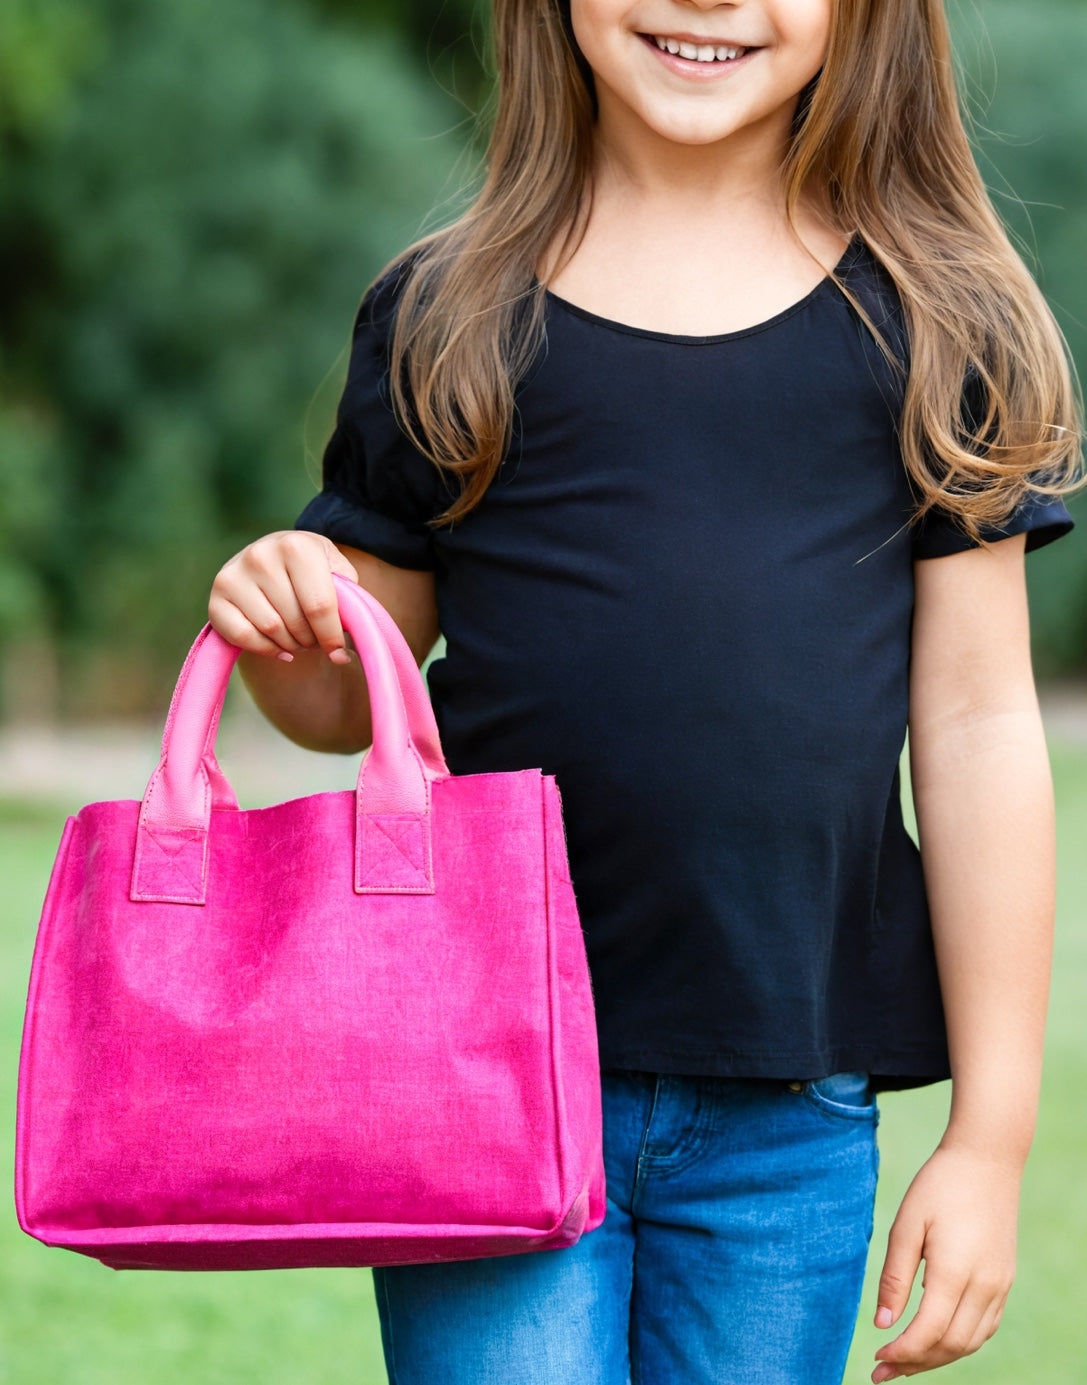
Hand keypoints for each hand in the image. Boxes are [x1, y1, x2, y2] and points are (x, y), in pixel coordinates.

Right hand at [209, 530, 359, 664]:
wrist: (272, 556)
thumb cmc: (310, 569)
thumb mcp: (336, 571)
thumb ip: (348, 603)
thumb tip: (344, 650)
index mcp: (296, 546)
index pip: (319, 605)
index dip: (332, 635)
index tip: (339, 651)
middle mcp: (260, 555)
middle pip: (295, 621)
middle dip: (312, 640)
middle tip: (315, 639)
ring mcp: (233, 575)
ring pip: (271, 631)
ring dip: (290, 645)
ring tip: (298, 637)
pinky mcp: (215, 598)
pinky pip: (243, 637)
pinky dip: (265, 649)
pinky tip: (277, 645)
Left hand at [871, 1144, 1020, 1379]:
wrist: (986, 1161)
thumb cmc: (938, 1186)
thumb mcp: (907, 1224)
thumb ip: (894, 1276)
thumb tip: (883, 1324)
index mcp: (955, 1272)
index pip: (928, 1332)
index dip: (902, 1353)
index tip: (876, 1358)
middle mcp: (984, 1286)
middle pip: (950, 1346)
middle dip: (916, 1364)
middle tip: (882, 1371)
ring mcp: (999, 1286)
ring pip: (970, 1342)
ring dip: (937, 1357)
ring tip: (905, 1361)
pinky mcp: (1004, 1280)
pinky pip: (985, 1327)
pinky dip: (960, 1342)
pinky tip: (936, 1339)